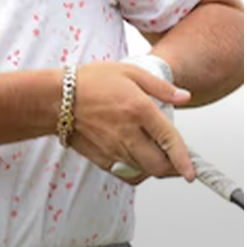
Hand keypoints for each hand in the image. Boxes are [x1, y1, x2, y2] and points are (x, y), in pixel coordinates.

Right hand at [65, 62, 193, 183]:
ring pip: (143, 171)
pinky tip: (138, 157)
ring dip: (155, 167)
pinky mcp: (102, 159)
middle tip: (179, 162)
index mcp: (138, 110)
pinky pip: (126, 173)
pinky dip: (137, 170)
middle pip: (158, 166)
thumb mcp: (130, 72)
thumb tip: (183, 97)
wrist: (55, 99)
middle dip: (173, 169)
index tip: (191, 171)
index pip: (169, 141)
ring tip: (157, 152)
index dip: (184, 160)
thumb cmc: (90, 82)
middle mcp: (127, 134)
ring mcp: (114, 150)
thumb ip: (161, 87)